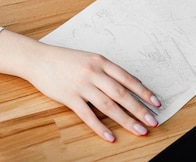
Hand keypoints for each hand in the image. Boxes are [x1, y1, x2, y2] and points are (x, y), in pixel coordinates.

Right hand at [27, 41, 160, 141]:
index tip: (156, 102)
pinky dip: (100, 127)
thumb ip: (105, 70)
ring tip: (139, 130)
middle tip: (153, 121)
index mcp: (100, 61)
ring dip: (126, 120)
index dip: (143, 91)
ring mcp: (82, 84)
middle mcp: (93, 72)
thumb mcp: (88, 59)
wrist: (39, 59)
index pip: (127, 78)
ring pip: (108, 105)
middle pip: (121, 93)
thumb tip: (126, 85)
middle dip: (140, 109)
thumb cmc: (65, 59)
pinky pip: (88, 115)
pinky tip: (110, 136)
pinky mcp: (69, 97)